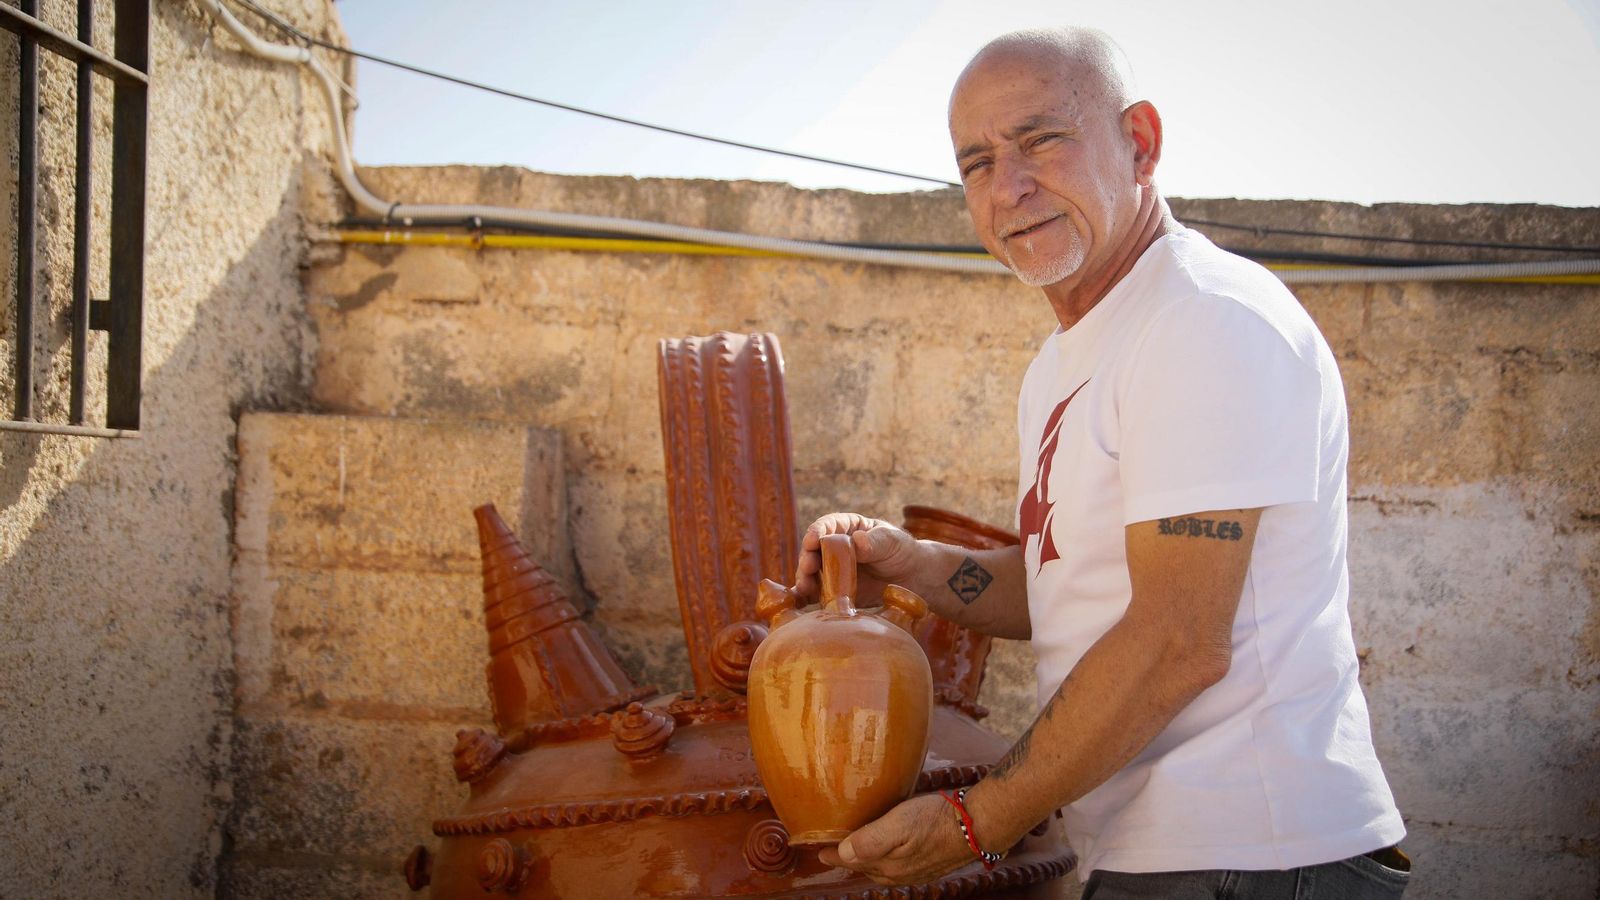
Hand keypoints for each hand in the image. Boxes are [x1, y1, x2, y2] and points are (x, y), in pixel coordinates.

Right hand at [793, 513, 922, 601]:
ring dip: (804, 578)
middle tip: (807, 567)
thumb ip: (874, 542)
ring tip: (805, 587)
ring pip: (810, 572)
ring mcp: (832, 569)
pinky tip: (798, 602)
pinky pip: (815, 593)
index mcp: (847, 527)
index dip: (818, 531)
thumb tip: (857, 541)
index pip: (828, 525)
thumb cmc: (901, 551)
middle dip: (807, 557)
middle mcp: (834, 547)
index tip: (812, 540)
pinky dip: (805, 597)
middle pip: (813, 550)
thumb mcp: (891, 541)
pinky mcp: (832, 590)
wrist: (911, 578)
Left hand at [817, 793, 975, 885]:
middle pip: (866, 868)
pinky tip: (892, 849)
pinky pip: (900, 866)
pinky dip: (888, 859)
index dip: (835, 856)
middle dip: (850, 861)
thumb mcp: (898, 825)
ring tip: (859, 851)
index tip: (819, 851)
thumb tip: (842, 854)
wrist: (978, 825)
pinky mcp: (931, 864)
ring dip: (868, 861)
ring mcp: (917, 871)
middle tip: (835, 851)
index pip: (852, 862)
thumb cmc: (936, 820)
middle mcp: (900, 874)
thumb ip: (869, 842)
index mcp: (888, 866)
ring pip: (883, 869)